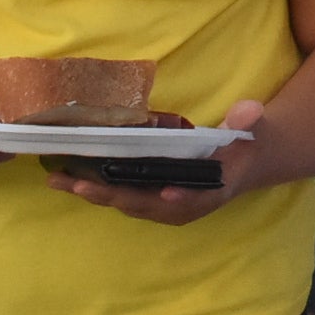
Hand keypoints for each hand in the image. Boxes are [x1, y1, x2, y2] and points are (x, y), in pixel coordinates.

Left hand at [49, 99, 266, 224]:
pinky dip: (97, 188)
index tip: (166, 193)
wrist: (243, 163)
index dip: (180, 199)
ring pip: (127, 203)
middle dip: (111, 195)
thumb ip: (248, 121)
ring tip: (60, 180)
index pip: (194, 198)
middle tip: (78, 184)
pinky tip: (71, 178)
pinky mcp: (151, 198)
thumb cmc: (246, 145)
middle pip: (145, 204)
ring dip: (95, 193)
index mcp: (212, 190)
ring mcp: (164, 205)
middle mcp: (183, 204)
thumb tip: (250, 110)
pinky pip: (122, 196)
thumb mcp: (253, 130)